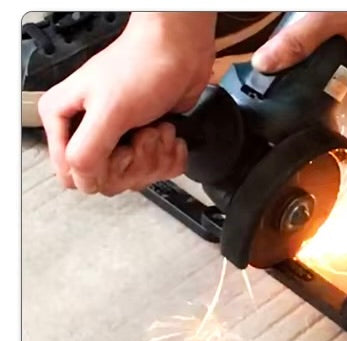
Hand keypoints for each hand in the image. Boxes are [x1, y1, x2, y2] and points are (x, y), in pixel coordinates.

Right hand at [38, 12, 216, 195]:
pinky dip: (171, 154)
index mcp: (63, 121)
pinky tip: (170, 132)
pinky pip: (159, 169)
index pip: (73, 174)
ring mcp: (119, 138)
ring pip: (137, 176)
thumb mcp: (109, 112)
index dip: (102, 169)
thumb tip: (81, 181)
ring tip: (158, 127)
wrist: (180, 51)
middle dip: (137, 160)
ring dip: (157, 154)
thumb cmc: (142, 67)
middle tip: (144, 134)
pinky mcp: (146, 140)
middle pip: (109, 179)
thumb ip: (88, 152)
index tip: (120, 148)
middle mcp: (88, 131)